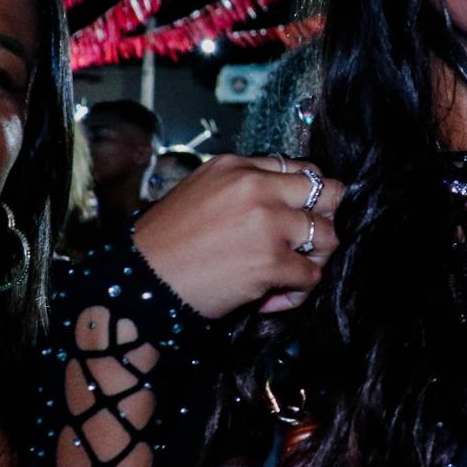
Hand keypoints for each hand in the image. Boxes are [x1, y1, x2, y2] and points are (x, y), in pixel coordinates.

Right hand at [130, 154, 347, 318]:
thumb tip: (285, 204)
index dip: (307, 198)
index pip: (301, 170)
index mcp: (236, 167)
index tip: (298, 218)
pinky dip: (298, 292)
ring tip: (291, 273)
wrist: (136, 286)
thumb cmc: (163, 246)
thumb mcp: (199, 194)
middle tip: (309, 243)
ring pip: (330, 236)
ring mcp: (267, 223)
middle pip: (330, 193)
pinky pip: (313, 276)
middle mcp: (256, 187)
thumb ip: (242, 190)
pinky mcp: (272, 261)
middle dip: (327, 219)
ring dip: (317, 259)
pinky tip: (273, 299)